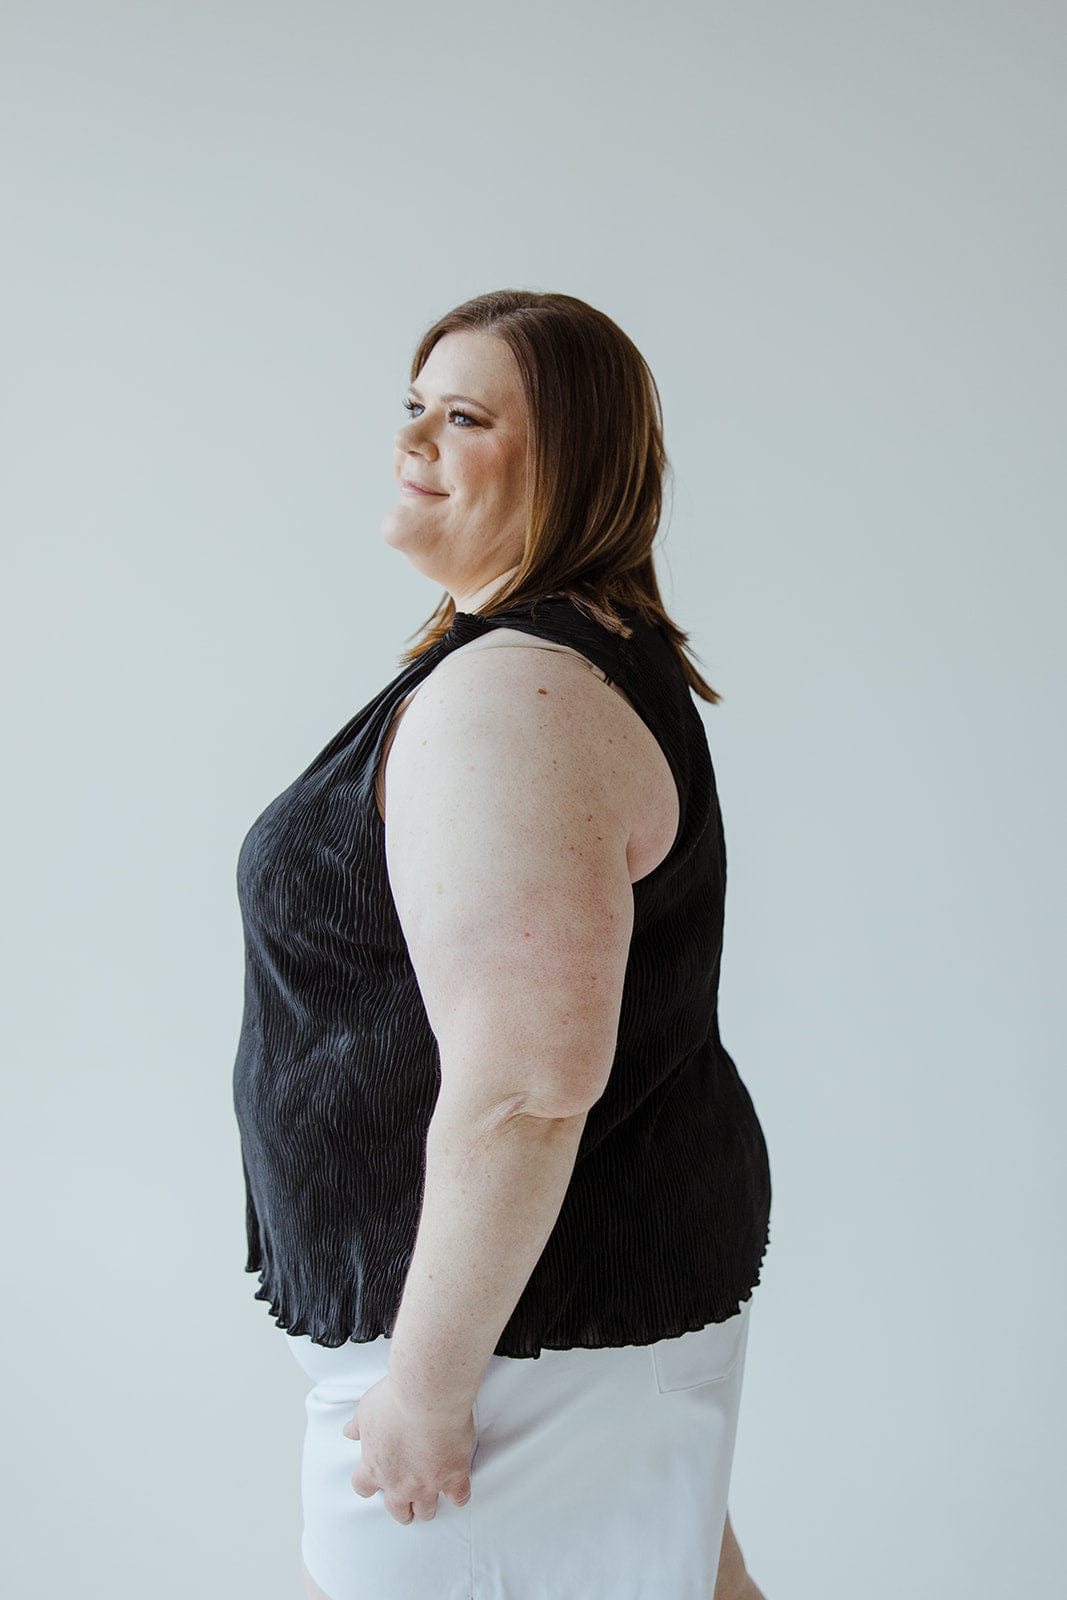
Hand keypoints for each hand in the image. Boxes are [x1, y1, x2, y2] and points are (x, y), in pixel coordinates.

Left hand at [342, 1372, 475, 1525]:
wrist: (426, 1396)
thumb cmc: (395, 1401)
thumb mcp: (366, 1409)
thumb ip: (358, 1426)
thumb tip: (349, 1431)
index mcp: (374, 1467)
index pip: (363, 1488)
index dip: (369, 1486)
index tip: (375, 1483)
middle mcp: (399, 1483)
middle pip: (397, 1510)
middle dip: (401, 1509)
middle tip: (406, 1505)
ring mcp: (427, 1483)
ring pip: (426, 1510)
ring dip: (427, 1507)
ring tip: (431, 1503)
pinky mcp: (453, 1476)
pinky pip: (459, 1498)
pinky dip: (459, 1495)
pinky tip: (457, 1490)